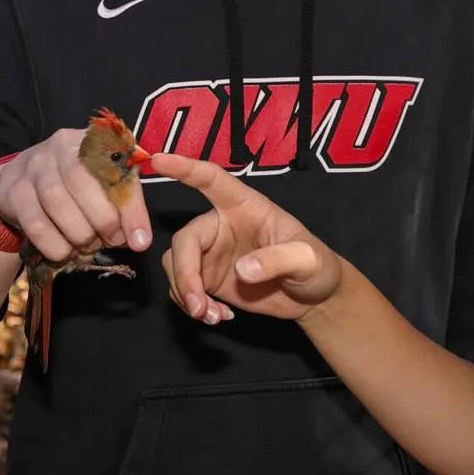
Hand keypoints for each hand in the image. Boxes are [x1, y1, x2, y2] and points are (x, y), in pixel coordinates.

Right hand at [0, 128, 152, 259]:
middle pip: (80, 179)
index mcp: (93, 141)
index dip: (131, 207)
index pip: (117, 168)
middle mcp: (61, 145)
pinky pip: (35, 223)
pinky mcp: (14, 190)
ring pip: (56, 200)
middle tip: (110, 241)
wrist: (18, 182)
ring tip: (87, 246)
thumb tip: (139, 240)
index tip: (140, 239)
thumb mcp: (103, 185)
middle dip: (101, 219)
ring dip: (78, 233)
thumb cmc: (73, 185)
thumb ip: (124, 205)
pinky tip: (64, 250)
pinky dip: (55, 244)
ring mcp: (34, 166)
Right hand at [150, 152, 343, 323]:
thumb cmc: (315, 266)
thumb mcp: (308, 260)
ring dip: (186, 293)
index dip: (185, 168)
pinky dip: (193, 305)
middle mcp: (221, 225)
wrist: (313, 298)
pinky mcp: (208, 278)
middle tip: (198, 307)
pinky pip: (183, 288)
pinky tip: (218, 316)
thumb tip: (240, 270)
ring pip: (176, 264)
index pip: (211, 180)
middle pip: (184, 239)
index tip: (158, 159)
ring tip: (211, 315)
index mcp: (245, 206)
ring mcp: (211, 253)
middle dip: (185, 274)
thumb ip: (278, 259)